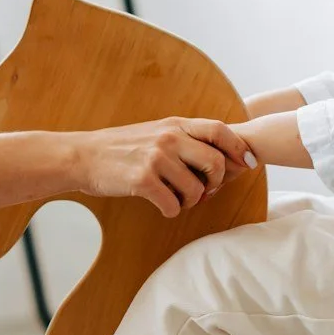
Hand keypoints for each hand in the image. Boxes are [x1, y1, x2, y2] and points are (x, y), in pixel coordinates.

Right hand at [76, 118, 258, 216]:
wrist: (83, 156)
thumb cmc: (121, 147)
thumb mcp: (155, 132)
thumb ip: (184, 138)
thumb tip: (220, 156)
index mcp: (175, 124)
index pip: (220, 130)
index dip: (239, 148)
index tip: (250, 163)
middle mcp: (169, 138)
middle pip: (215, 163)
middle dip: (216, 183)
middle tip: (205, 191)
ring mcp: (156, 159)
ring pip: (195, 190)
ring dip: (191, 201)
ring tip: (176, 198)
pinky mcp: (143, 180)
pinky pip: (172, 205)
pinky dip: (171, 210)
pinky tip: (160, 204)